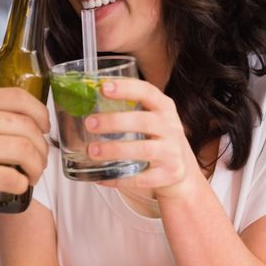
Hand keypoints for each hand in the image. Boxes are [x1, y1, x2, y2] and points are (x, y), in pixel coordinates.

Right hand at [0, 88, 49, 223]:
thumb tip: (29, 122)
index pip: (19, 97)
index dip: (41, 114)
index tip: (45, 129)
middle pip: (27, 126)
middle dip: (42, 148)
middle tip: (38, 162)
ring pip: (25, 151)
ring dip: (36, 167)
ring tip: (31, 176)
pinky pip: (12, 178)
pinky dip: (22, 185)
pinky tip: (16, 187)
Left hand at [84, 78, 202, 198]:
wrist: (181, 173)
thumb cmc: (156, 139)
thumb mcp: (149, 119)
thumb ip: (126, 109)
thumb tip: (84, 100)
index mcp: (164, 109)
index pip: (148, 92)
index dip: (126, 88)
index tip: (103, 87)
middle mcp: (171, 128)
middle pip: (143, 121)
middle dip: (114, 121)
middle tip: (89, 123)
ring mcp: (172, 153)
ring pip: (143, 149)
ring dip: (114, 149)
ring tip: (92, 150)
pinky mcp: (169, 175)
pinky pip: (142, 178)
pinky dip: (120, 178)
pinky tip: (102, 176)